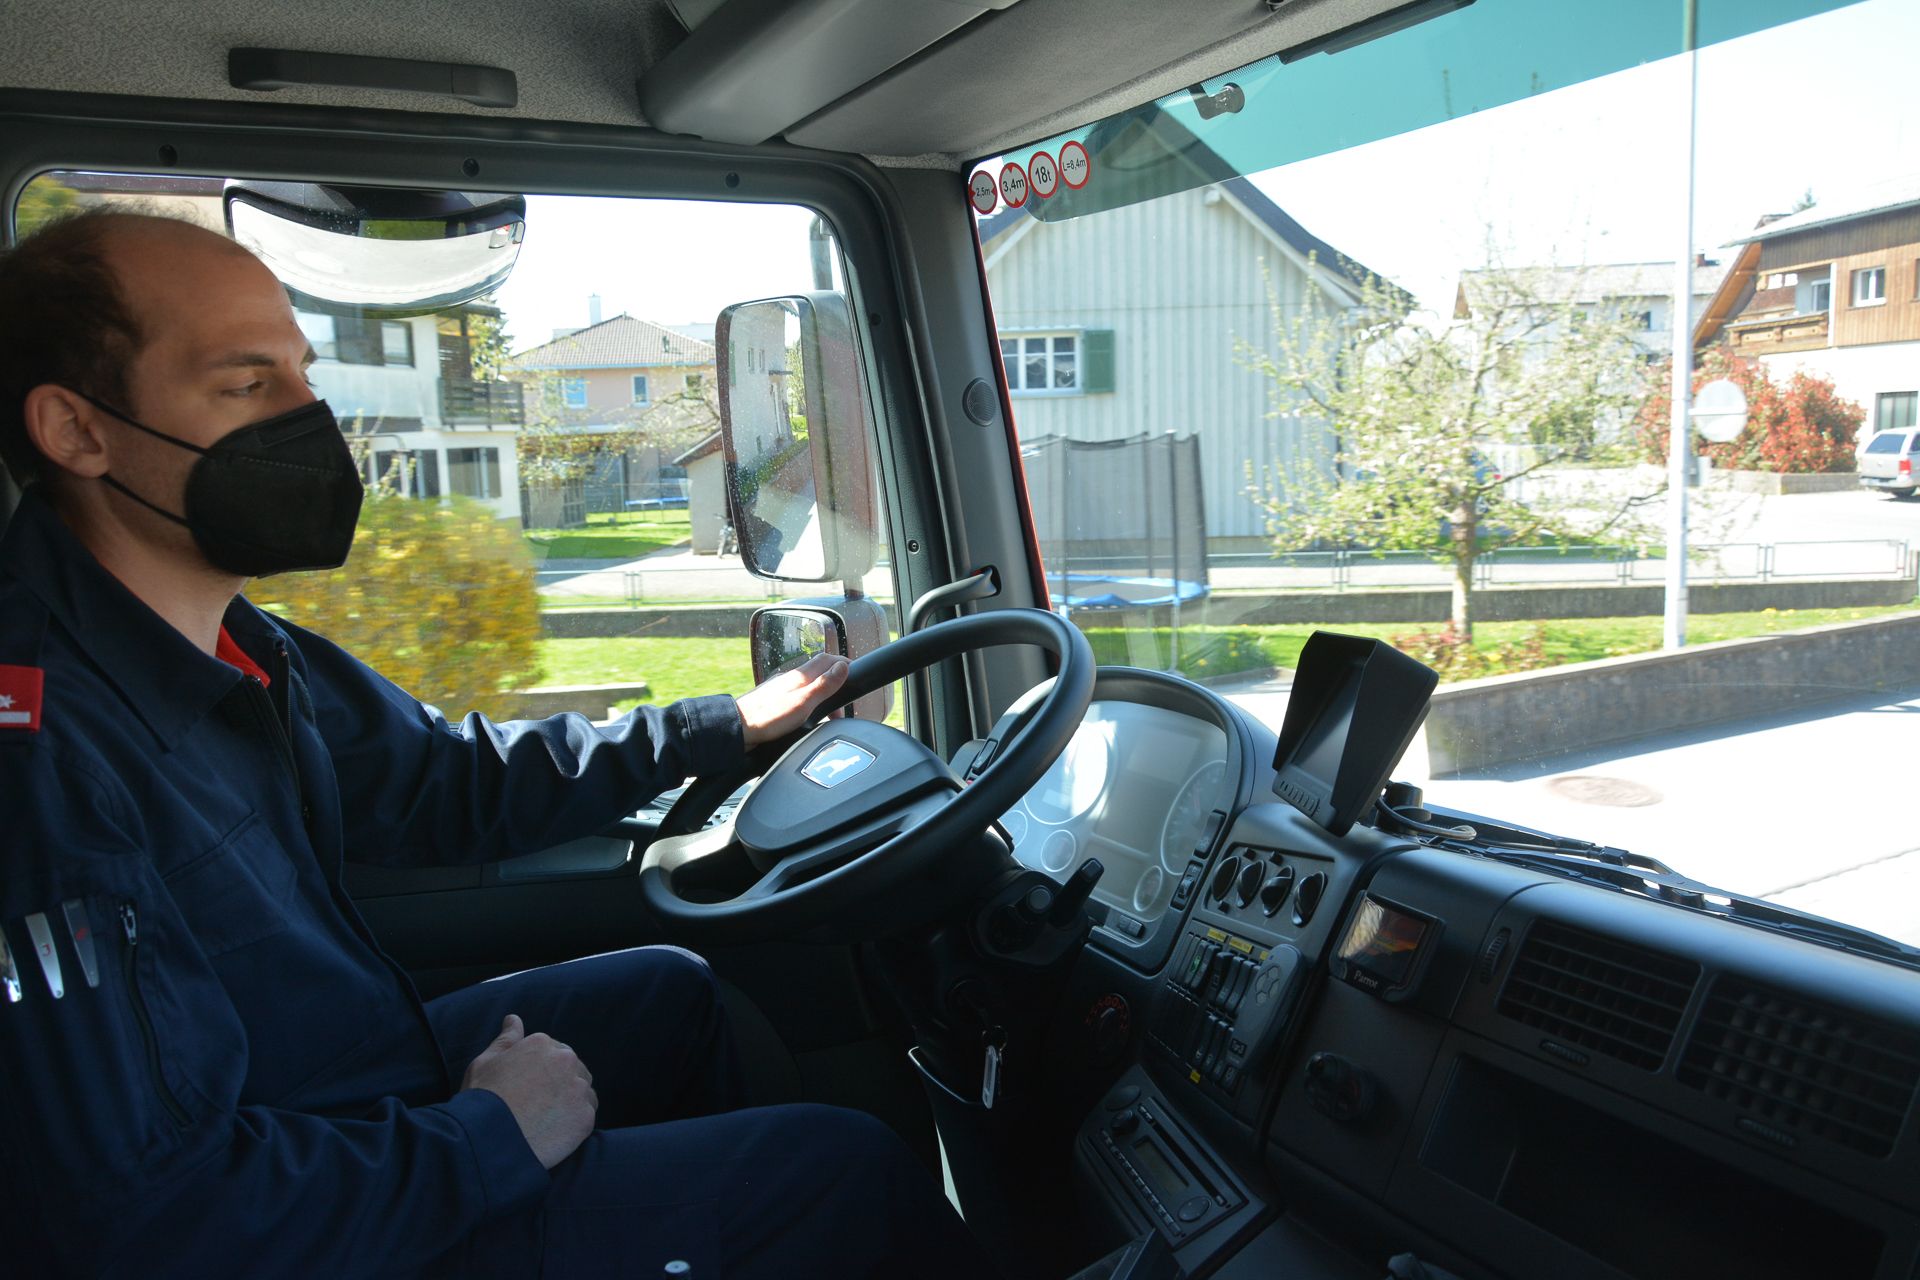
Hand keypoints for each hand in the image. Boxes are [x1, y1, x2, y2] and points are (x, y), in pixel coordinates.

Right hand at [460, 1014, 596, 1169]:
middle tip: (537, 1103)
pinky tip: (554, 1131)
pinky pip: (586, 1115)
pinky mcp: (585, 1118)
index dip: (539, 1070)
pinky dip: (574, 1122)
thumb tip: (514, 1019)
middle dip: (558, 1081)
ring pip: (583, 1090)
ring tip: (546, 1117)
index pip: (552, 1051)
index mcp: (542, 1044)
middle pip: (571, 1068)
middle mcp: (566, 1061)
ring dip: (570, 1099)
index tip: (528, 1086)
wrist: (488, 1142)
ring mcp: (578, 1089)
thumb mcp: (486, 1062)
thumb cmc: (482, 1100)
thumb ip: (506, 1039)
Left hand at [736, 653, 849, 748]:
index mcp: (800, 675)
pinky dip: (809, 702)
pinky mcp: (774, 698)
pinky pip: (798, 694)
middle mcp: (791, 677)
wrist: (738, 728)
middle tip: (842, 704)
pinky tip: (806, 715)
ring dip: (822, 694)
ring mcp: (781, 687)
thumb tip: (843, 666)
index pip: (827, 658)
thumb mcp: (803, 702)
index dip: (843, 662)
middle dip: (835, 683)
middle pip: (819, 671)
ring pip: (808, 684)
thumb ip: (824, 684)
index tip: (855, 671)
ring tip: (827, 714)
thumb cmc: (768, 717)